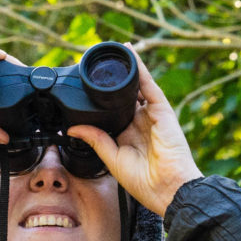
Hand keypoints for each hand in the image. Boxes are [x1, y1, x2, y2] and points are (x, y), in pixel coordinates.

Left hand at [67, 48, 202, 216]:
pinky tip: (130, 55)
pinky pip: (148, 85)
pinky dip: (140, 69)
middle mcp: (140, 122)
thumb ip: (96, 140)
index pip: (112, 111)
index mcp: (128, 135)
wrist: (168, 188)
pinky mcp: (162, 110)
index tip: (85, 85)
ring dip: (124, 69)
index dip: (100, 99)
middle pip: (123, 95)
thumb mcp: (112, 159)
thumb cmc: (145, 182)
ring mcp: (151, 115)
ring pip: (136, 86)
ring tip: (110, 52)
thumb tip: (73, 128)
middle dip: (111, 80)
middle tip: (94, 63)